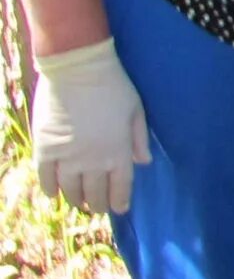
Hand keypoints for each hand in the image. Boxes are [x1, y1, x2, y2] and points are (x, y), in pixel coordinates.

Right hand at [32, 39, 146, 214]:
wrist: (77, 69)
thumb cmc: (113, 86)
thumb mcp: (136, 110)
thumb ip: (138, 139)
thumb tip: (143, 163)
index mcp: (118, 151)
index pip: (120, 186)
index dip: (119, 201)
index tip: (119, 208)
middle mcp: (92, 160)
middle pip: (95, 192)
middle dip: (98, 203)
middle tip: (97, 207)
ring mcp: (67, 156)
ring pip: (70, 189)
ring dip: (76, 199)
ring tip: (79, 202)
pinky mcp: (45, 148)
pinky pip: (45, 177)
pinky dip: (50, 188)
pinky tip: (54, 193)